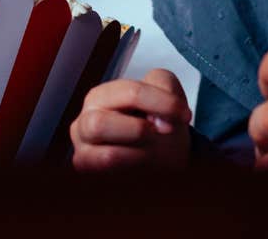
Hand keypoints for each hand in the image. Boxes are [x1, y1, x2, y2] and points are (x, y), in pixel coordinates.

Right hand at [69, 69, 191, 169]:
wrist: (163, 152)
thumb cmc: (159, 122)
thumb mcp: (168, 93)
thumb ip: (165, 88)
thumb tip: (158, 122)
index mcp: (102, 96)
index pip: (130, 93)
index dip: (162, 104)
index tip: (184, 115)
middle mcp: (84, 122)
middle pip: (100, 124)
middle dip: (140, 131)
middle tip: (162, 133)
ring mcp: (83, 151)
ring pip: (107, 156)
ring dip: (140, 155)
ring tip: (152, 150)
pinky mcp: (91, 174)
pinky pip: (110, 178)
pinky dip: (134, 171)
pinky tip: (143, 164)